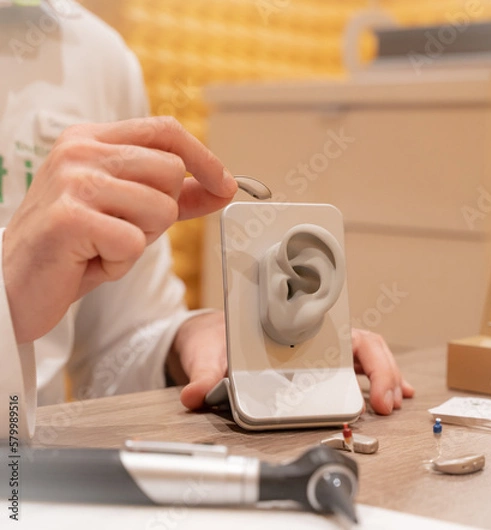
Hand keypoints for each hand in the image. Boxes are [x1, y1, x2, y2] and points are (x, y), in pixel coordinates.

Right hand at [3, 117, 237, 342]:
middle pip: (171, 172)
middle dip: (161, 212)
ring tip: (103, 244)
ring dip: (140, 239)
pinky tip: (90, 259)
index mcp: (91, 139)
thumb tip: (223, 186)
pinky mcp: (69, 218)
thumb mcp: (127, 209)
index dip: (204, 158)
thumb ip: (173, 194)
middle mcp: (80, 151)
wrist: (14, 284)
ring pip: (161, 209)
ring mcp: (72, 181)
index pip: (166, 130)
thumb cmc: (73, 245)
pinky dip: (119, 263)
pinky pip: (134, 243)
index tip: (225, 184)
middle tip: (122, 228)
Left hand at [173, 313, 413, 415]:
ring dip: (384, 376)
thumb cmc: (214, 337)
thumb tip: (195, 396)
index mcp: (292, 326)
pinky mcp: (314, 365)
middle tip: (387, 402)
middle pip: (361, 345)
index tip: (370, 387)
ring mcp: (315, 350)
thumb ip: (205, 373)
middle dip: (382, 372)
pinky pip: (352, 368)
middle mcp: (310, 336)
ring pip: (363, 355)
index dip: (365, 357)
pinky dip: (375, 378)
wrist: (208, 335)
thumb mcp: (209, 352)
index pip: (340, 334)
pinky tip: (387, 394)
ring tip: (394, 400)